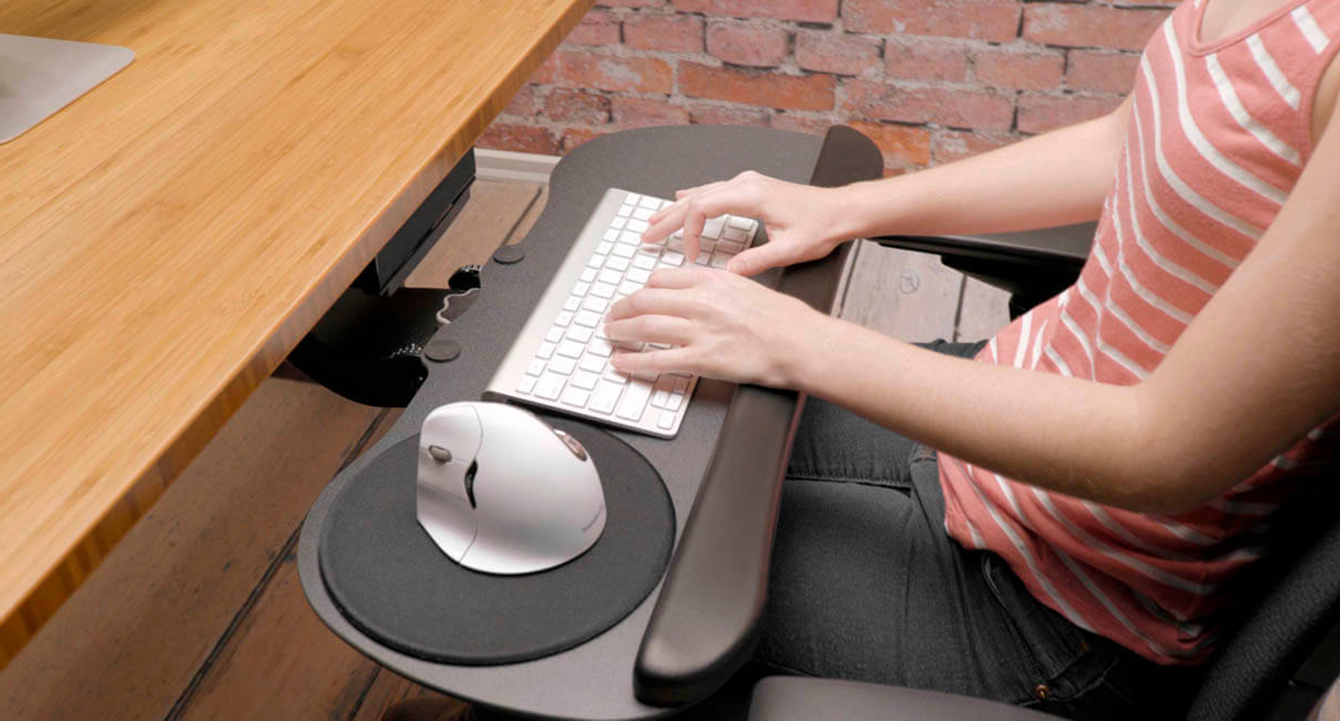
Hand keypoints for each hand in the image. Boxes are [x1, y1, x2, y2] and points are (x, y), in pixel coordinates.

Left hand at [603, 266, 829, 387]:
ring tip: (611, 334)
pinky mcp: (702, 359)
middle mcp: (702, 302)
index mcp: (712, 280)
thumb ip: (715, 288)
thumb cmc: (782, 319)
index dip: (642, 289)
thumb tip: (691, 295)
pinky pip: (657, 361)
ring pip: (644, 326)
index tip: (636, 296)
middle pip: (645, 299)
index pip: (662, 278)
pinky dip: (632, 362)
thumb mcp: (746, 286)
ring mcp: (700, 331)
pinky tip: (620, 362)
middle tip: (613, 315)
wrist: (801, 343)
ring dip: (620, 331)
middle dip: (621, 308)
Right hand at [640, 171, 850, 275]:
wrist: (841, 210)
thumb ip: (756, 261)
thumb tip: (728, 274)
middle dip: (668, 219)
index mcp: (751, 195)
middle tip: (647, 236)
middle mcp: (745, 184)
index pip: (702, 208)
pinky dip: (693, 199)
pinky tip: (680, 199)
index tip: (691, 256)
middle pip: (694, 198)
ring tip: (653, 222)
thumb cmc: (821, 225)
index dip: (690, 233)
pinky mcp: (751, 187)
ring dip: (676, 209)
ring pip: (700, 193)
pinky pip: (712, 190)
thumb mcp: (789, 250)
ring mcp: (747, 183)